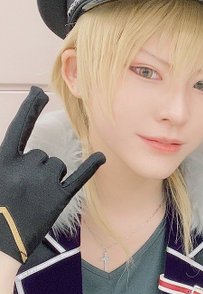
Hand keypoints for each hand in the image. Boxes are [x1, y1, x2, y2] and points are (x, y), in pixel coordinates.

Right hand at [0, 87, 104, 262]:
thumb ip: (9, 165)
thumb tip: (25, 156)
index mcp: (2, 160)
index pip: (18, 128)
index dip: (30, 110)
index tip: (39, 93)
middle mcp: (24, 166)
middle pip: (42, 155)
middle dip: (37, 171)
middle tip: (24, 194)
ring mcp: (42, 182)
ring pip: (57, 167)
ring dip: (50, 180)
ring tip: (34, 200)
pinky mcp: (58, 198)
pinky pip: (78, 177)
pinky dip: (90, 167)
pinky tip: (101, 157)